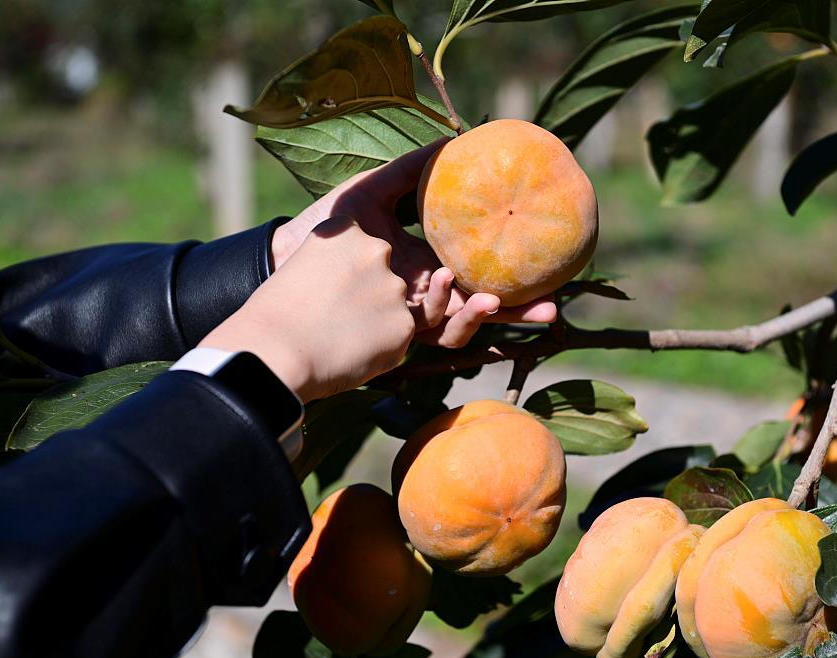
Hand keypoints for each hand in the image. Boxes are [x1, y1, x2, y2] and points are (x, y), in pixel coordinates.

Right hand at [201, 217, 420, 401]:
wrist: (276, 351)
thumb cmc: (277, 314)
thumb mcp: (304, 264)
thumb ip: (339, 264)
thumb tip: (361, 284)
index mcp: (346, 230)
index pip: (358, 249)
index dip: (341, 276)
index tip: (322, 290)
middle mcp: (376, 250)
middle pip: (381, 277)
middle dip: (365, 298)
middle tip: (332, 317)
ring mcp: (394, 287)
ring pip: (392, 308)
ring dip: (374, 322)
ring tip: (338, 336)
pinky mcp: (405, 323)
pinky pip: (396, 336)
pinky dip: (379, 347)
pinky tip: (349, 350)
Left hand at [270, 140, 556, 348]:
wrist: (282, 265)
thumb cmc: (321, 229)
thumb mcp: (368, 194)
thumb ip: (410, 171)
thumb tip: (453, 143)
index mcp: (427, 261)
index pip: (478, 268)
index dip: (514, 270)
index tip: (549, 264)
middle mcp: (425, 292)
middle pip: (482, 302)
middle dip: (519, 308)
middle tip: (555, 306)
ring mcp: (410, 315)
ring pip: (463, 322)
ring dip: (488, 316)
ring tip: (501, 303)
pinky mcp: (393, 334)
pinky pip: (431, 331)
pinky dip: (446, 313)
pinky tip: (449, 286)